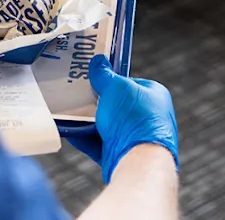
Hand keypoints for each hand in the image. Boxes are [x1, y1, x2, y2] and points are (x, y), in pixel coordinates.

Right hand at [69, 55, 178, 182]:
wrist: (138, 163)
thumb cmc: (135, 122)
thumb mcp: (115, 87)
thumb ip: (104, 74)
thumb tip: (98, 62)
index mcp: (155, 96)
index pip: (130, 82)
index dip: (111, 79)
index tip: (93, 77)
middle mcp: (148, 118)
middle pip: (116, 104)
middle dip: (96, 101)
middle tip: (78, 94)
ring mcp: (135, 139)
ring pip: (106, 125)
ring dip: (88, 120)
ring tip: (69, 111)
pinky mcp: (123, 156)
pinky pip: (99, 144)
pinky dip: (85, 138)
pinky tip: (71, 131)